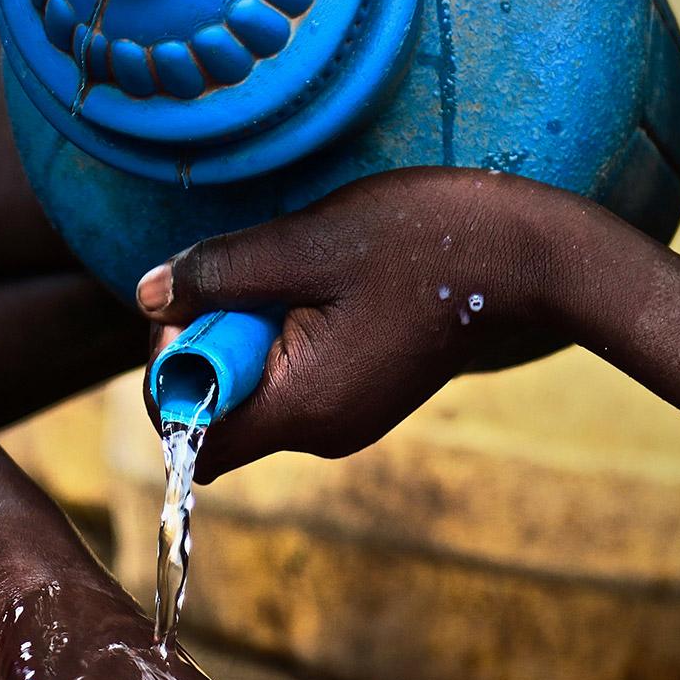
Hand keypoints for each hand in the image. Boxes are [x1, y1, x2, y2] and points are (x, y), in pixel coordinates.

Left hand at [135, 167, 574, 480]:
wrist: (531, 259)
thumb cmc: (430, 242)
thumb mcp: (312, 244)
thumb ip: (222, 272)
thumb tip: (147, 293)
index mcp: (306, 410)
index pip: (191, 436)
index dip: (169, 373)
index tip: (194, 304)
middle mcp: (321, 434)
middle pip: (217, 414)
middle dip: (208, 344)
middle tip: (243, 276)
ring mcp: (343, 419)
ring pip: (253, 391)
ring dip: (248, 333)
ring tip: (293, 274)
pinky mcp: (360, 396)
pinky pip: (291, 378)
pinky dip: (283, 334)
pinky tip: (319, 286)